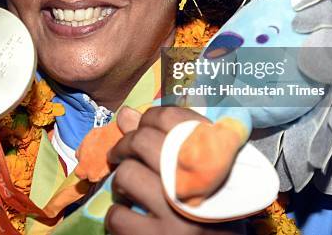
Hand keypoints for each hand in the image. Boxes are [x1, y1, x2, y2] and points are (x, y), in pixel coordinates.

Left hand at [105, 107, 245, 234]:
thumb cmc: (214, 210)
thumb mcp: (201, 174)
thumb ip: (164, 140)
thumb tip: (126, 113)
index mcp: (214, 158)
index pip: (172, 118)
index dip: (148, 118)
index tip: (142, 128)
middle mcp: (199, 182)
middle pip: (142, 141)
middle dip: (123, 145)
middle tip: (119, 154)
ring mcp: (178, 213)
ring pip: (127, 174)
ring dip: (120, 181)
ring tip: (128, 190)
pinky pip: (119, 215)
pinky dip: (117, 215)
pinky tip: (130, 218)